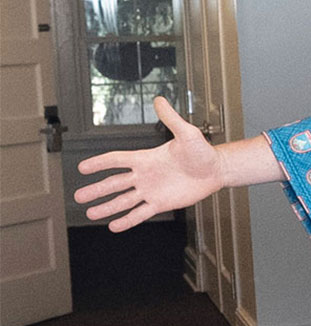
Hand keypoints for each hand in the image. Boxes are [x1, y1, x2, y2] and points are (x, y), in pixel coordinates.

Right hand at [74, 97, 229, 230]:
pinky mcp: (161, 203)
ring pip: (123, 201)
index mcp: (145, 158)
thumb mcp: (186, 133)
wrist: (215, 170)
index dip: (99, 164)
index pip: (116, 160)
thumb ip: (171, 118)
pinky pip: (140, 213)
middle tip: (78, 196)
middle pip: (114, 184)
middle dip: (96, 190)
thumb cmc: (202, 151)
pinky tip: (115, 226)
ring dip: (107, 207)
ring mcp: (151, 190)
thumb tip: (159, 100)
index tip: (83, 168)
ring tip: (90, 214)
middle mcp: (144, 175)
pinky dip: (128, 220)